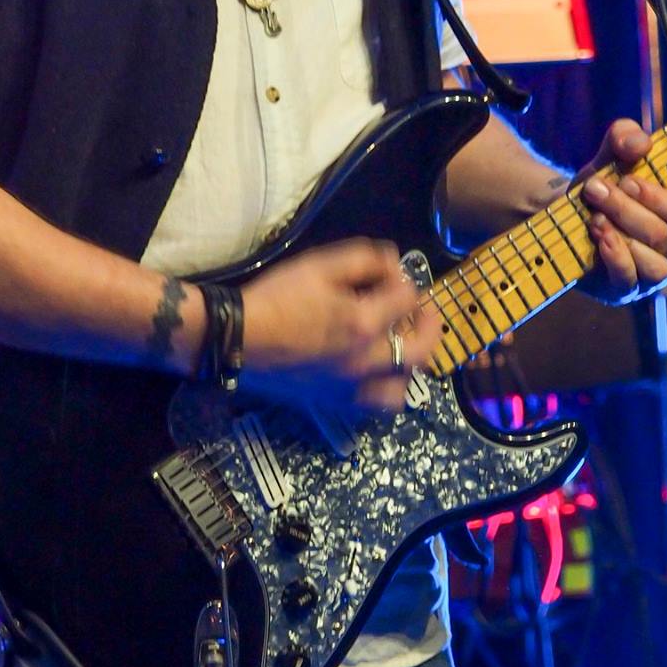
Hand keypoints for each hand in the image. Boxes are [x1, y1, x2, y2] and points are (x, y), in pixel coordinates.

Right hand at [240, 238, 443, 412]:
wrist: (237, 338)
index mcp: (362, 324)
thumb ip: (363, 259)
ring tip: (399, 347)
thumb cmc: (276, 298)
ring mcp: (352, 389)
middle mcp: (365, 362)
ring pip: (403, 387)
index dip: (402, 279)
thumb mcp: (319, 265)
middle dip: (429, 325)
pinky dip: (385, 390)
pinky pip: (375, 407)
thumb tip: (393, 264)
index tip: (388, 273)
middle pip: (420, 350)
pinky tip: (375, 374)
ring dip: (408, 364)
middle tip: (420, 311)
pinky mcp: (335, 403)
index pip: (407, 298)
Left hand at [575, 120, 666, 303]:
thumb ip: (625, 136)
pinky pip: (630, 281)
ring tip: (595, 217)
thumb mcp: (609, 154)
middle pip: (664, 235)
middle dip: (627, 209)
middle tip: (597, 189)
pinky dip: (615, 257)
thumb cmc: (601, 184)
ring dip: (621, 233)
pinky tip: (598, 236)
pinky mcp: (625, 290)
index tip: (628, 179)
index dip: (662, 199)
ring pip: (654, 263)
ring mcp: (650, 274)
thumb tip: (641, 143)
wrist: (563, 215)